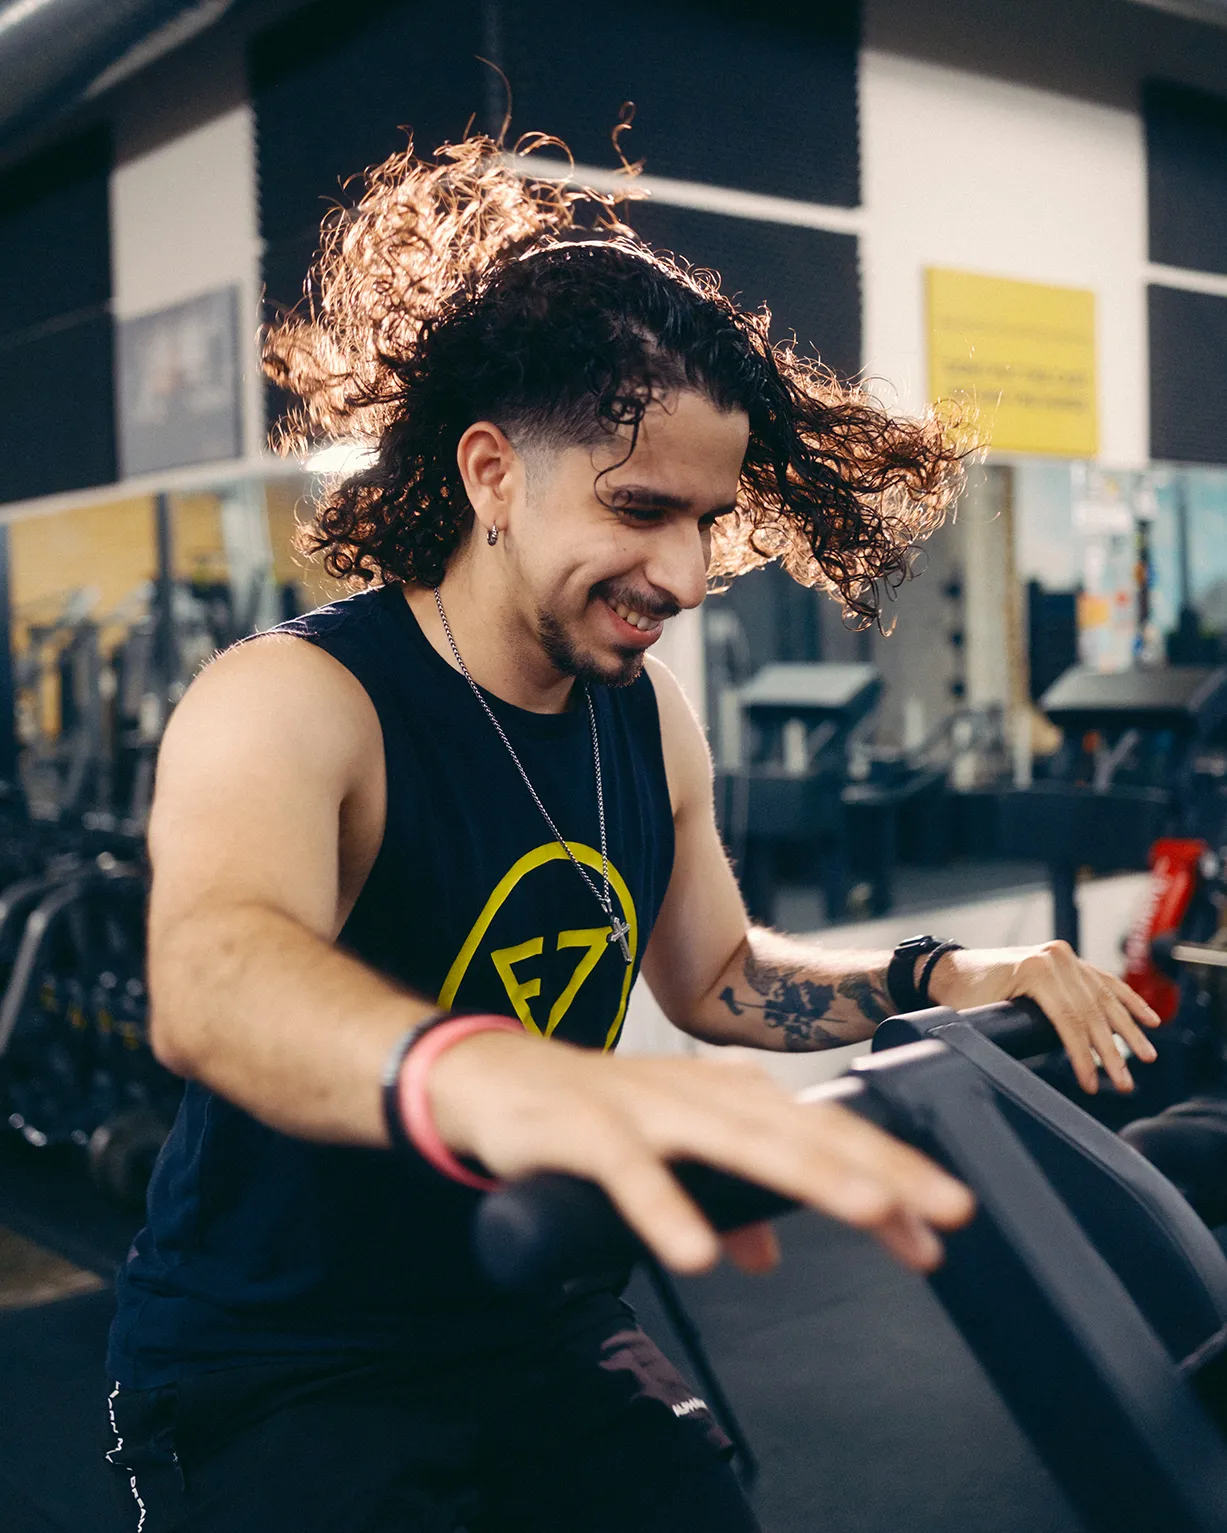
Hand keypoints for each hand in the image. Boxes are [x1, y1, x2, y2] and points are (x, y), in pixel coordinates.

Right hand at [428, 1031, 973, 1275]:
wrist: (488, 1076)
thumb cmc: (589, 1113)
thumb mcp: (667, 1156)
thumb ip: (721, 1201)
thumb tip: (766, 1253)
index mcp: (724, 1098)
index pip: (823, 1136)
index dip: (888, 1175)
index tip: (942, 1222)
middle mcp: (697, 1093)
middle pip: (802, 1132)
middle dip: (879, 1169)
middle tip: (945, 1210)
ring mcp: (642, 1106)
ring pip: (735, 1139)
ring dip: (805, 1174)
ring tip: (869, 1210)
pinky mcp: (583, 1129)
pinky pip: (629, 1171)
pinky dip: (665, 1209)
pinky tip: (701, 1255)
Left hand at [928, 942, 1160, 1094]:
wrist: (949, 968)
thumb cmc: (959, 995)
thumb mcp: (976, 1016)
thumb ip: (1001, 1037)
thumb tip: (1013, 1074)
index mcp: (1036, 970)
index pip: (1069, 1020)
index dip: (1083, 1056)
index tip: (1091, 1085)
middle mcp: (1055, 959)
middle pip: (1092, 1012)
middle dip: (1111, 1052)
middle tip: (1125, 1084)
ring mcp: (1063, 957)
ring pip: (1105, 998)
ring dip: (1129, 1030)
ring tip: (1147, 1058)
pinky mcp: (1067, 961)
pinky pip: (1105, 982)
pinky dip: (1128, 1001)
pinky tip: (1149, 1020)